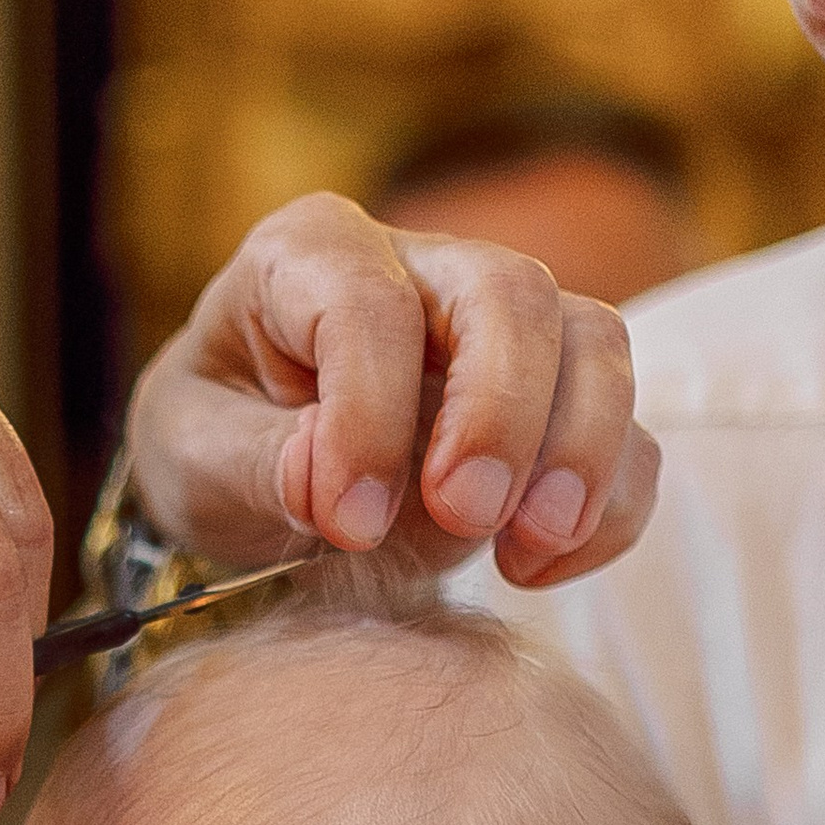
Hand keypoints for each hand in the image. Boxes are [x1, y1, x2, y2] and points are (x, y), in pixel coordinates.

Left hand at [124, 192, 660, 594]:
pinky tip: (536, 570)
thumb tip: (319, 477)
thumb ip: (252, 462)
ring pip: (596, 345)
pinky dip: (608, 506)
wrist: (254, 479)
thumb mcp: (194, 458)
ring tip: (524, 550)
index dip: (369, 411)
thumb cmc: (217, 446)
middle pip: (513, 294)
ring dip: (579, 454)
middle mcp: (424, 266)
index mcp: (310, 254)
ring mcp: (504, 329)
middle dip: (501, 412)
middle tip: (466, 517)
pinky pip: (630, 434)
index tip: (348, 520)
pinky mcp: (559, 400)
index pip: (371, 303)